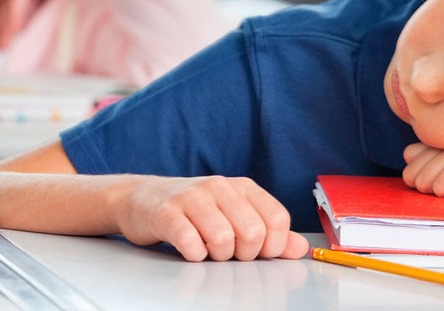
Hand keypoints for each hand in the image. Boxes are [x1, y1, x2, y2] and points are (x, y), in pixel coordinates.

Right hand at [115, 175, 309, 261]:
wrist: (142, 199)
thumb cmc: (195, 213)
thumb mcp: (236, 216)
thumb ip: (270, 233)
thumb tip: (300, 248)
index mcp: (244, 187)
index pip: (277, 218)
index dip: (273, 246)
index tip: (258, 253)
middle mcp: (221, 187)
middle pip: (253, 232)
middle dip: (244, 254)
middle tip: (229, 253)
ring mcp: (193, 197)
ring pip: (223, 239)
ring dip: (217, 256)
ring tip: (207, 251)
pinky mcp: (167, 212)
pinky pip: (190, 242)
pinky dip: (194, 255)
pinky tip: (190, 249)